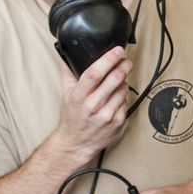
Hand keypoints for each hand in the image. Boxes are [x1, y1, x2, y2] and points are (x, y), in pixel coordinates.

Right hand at [54, 47, 133, 161]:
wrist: (77, 143)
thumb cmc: (73, 115)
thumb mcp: (66, 93)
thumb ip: (68, 71)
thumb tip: (68, 52)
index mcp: (79, 95)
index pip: (95, 73)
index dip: (108, 59)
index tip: (117, 50)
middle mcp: (93, 105)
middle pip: (115, 78)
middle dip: (124, 65)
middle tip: (126, 60)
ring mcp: (107, 114)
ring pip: (124, 88)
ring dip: (123, 81)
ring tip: (116, 82)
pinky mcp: (118, 121)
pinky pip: (126, 100)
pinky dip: (123, 96)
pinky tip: (115, 98)